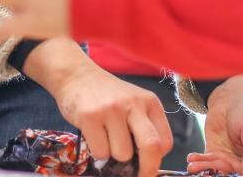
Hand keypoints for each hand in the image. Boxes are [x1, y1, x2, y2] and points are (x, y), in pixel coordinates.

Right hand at [24, 40, 172, 176]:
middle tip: (138, 176)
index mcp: (149, 102)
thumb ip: (144, 127)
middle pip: (151, 147)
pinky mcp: (90, 117)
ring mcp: (112, 109)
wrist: (77, 75)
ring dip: (113, 155)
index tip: (149, 169)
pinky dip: (97, 152)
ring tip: (106, 138)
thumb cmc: (108, 95)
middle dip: (146, 169)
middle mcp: (133, 104)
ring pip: (122, 154)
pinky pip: (100, 152)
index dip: (158, 161)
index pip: (165, 141)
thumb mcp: (133, 103)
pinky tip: (93, 135)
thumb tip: (147, 163)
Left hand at [186, 75, 242, 174]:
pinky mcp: (216, 155)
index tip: (240, 176)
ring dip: (206, 171)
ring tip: (194, 167)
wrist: (230, 95)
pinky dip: (199, 164)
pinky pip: (207, 166)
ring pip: (219, 175)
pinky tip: (192, 160)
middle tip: (211, 174)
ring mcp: (231, 162)